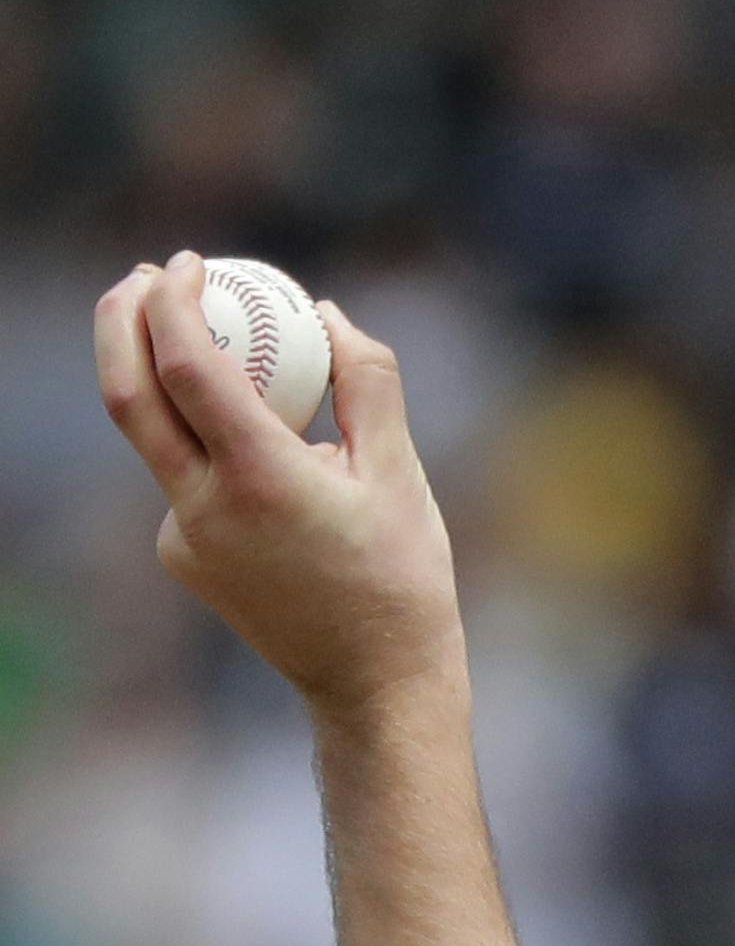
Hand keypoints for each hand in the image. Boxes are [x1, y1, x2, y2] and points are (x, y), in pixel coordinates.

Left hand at [92, 252, 463, 720]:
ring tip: (213, 348)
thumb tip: (327, 313)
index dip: (174, 300)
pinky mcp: (183, 558)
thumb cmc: (402, 579)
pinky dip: (205, 447)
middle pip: (125, 392)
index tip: (189, 264)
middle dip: (121, 320)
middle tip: (145, 278)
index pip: (184, 364)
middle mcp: (207, 507)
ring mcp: (185, 538)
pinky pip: (181, 481)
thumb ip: (366, 383)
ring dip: (164, 380)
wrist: (375, 682)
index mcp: (261, 478)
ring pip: (153, 437)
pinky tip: (260, 461)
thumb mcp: (400, 475)